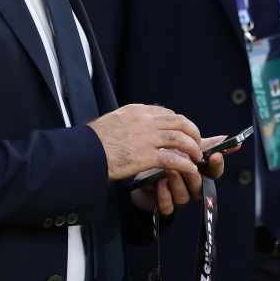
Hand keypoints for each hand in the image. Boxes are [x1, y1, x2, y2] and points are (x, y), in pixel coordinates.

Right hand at [88, 104, 202, 181]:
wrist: (83, 153)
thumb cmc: (92, 142)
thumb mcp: (111, 122)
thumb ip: (127, 123)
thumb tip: (132, 128)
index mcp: (136, 110)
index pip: (165, 113)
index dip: (179, 123)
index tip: (183, 133)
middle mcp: (144, 120)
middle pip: (179, 122)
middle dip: (192, 132)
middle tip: (196, 143)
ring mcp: (146, 137)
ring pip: (181, 138)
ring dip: (193, 148)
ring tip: (196, 157)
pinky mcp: (146, 156)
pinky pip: (174, 158)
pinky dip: (185, 164)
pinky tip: (190, 169)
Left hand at [128, 135, 232, 215]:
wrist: (139, 166)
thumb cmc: (163, 156)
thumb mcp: (182, 145)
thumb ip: (204, 143)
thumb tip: (227, 137)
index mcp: (198, 170)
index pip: (214, 172)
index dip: (217, 165)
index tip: (215, 155)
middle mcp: (190, 186)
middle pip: (200, 185)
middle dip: (192, 173)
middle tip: (184, 161)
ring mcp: (177, 197)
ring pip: (184, 197)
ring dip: (177, 182)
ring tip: (168, 170)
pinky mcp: (163, 205)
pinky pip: (168, 207)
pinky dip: (164, 195)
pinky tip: (159, 183)